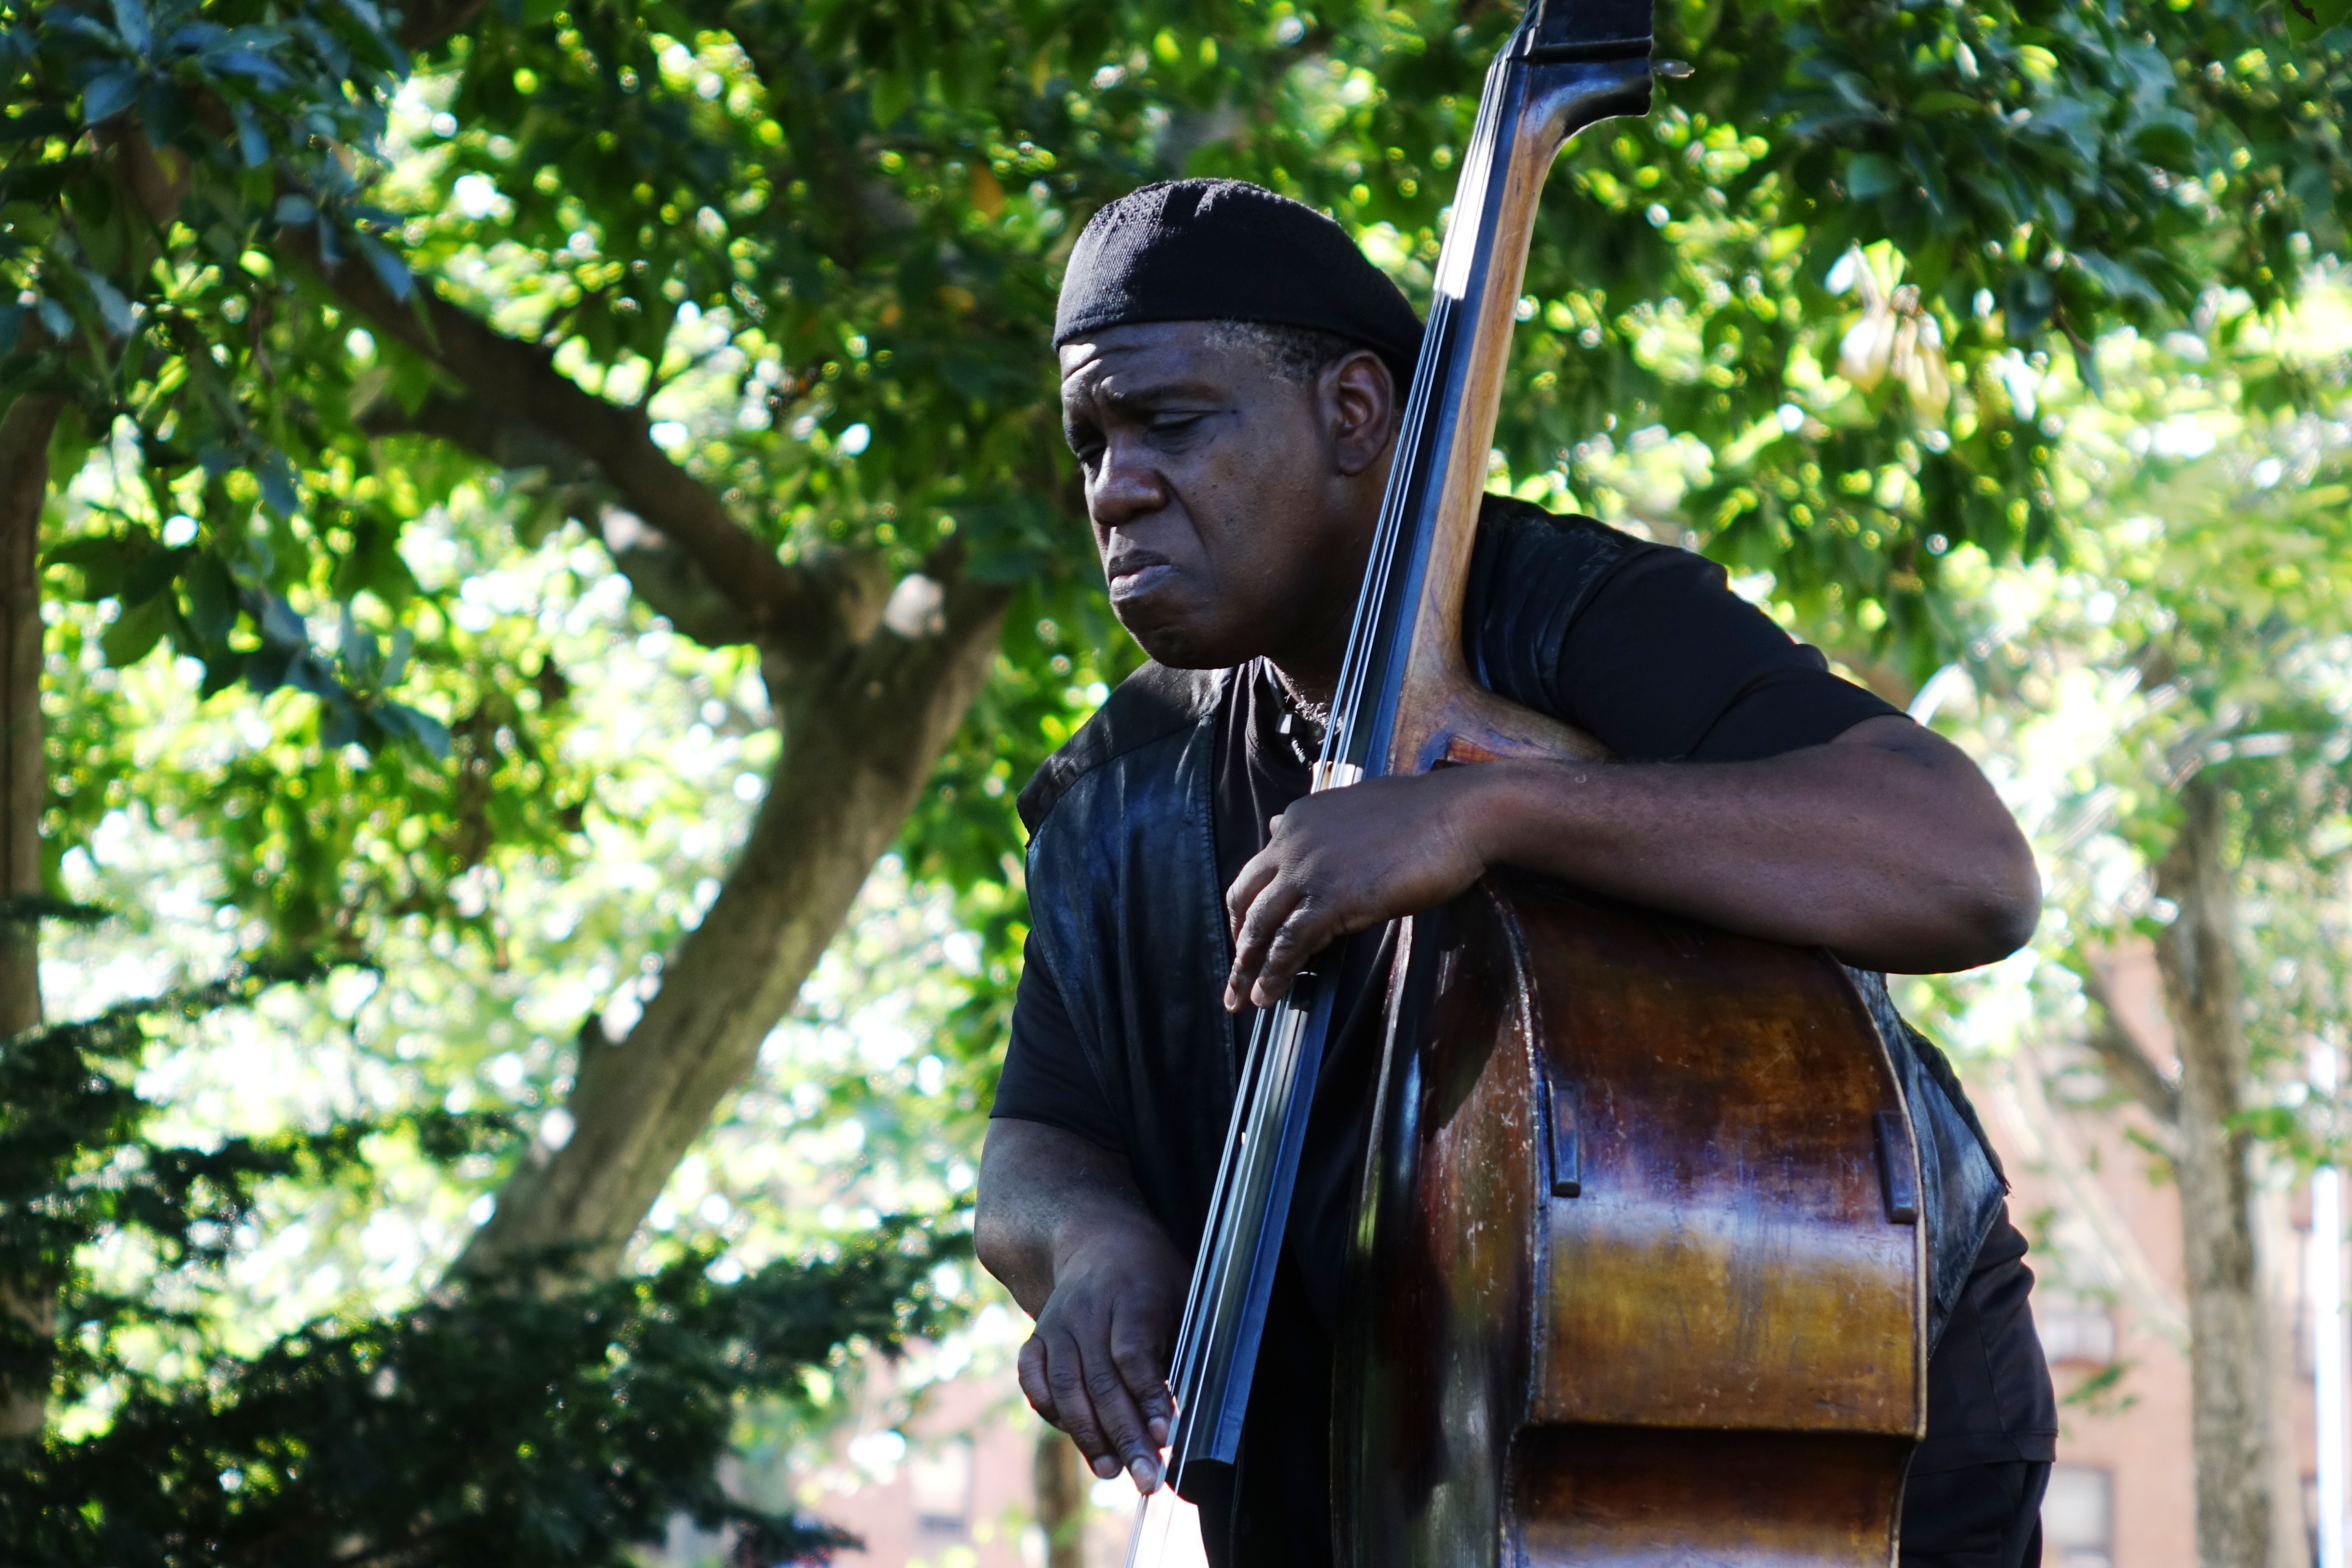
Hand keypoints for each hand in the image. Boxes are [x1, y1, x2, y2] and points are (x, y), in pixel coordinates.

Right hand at [1015, 1220, 1186, 1492]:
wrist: (1098, 1241)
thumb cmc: (1154, 1279)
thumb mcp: (1185, 1298)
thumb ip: (1185, 1350)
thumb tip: (1192, 1416)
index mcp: (1132, 1296)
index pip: (1134, 1354)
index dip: (1148, 1398)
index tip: (1165, 1437)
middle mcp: (1087, 1311)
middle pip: (1101, 1380)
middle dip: (1125, 1436)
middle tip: (1146, 1479)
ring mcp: (1056, 1324)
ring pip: (1065, 1386)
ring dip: (1086, 1435)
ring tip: (1110, 1471)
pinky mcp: (1036, 1336)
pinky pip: (1033, 1378)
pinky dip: (1048, 1409)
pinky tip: (1070, 1433)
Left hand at [1224, 767, 1494, 1010]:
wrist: (1455, 814)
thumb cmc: (1421, 813)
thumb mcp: (1353, 806)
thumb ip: (1315, 825)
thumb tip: (1278, 825)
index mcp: (1297, 820)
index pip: (1257, 871)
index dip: (1247, 908)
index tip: (1247, 935)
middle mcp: (1291, 844)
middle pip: (1244, 900)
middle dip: (1238, 942)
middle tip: (1237, 974)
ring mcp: (1308, 873)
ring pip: (1260, 927)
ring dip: (1247, 968)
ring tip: (1241, 999)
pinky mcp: (1332, 901)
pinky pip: (1289, 944)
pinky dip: (1274, 973)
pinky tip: (1268, 996)